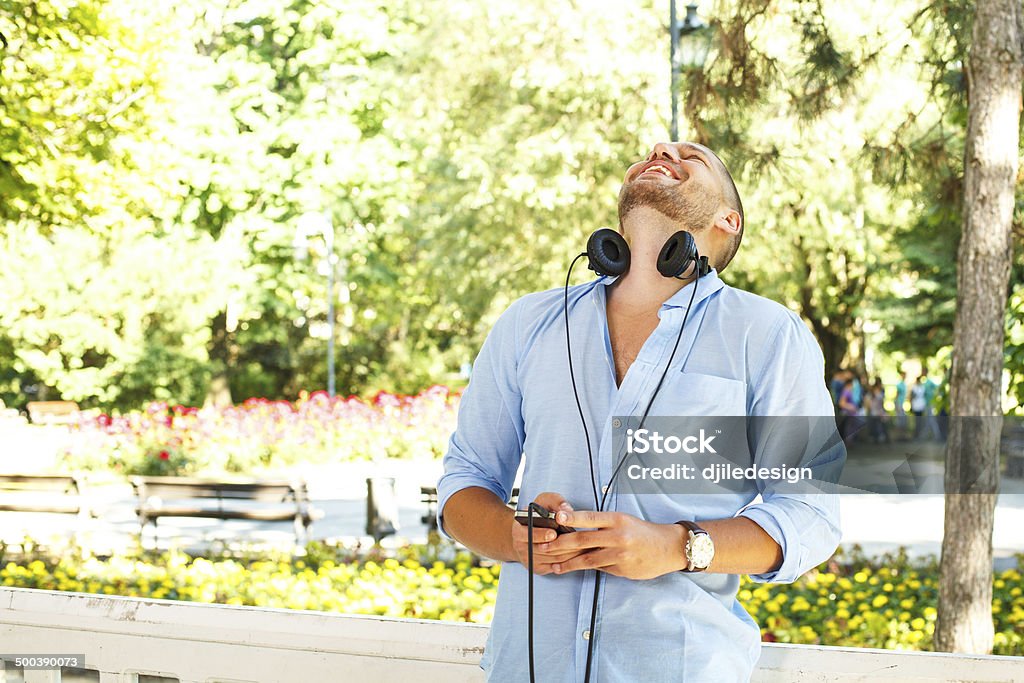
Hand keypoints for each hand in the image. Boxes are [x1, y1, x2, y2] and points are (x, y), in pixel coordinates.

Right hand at [510, 492, 588, 574]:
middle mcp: (521, 546)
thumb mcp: (544, 502)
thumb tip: (566, 509)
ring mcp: (530, 560)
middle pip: (544, 549)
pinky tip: (580, 554)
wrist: (527, 533)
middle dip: (562, 544)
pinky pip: (557, 567)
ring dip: (570, 552)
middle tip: (578, 539)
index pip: (528, 534)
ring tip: (584, 545)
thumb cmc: (538, 515)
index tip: (553, 533)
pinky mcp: (539, 568)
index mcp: (518, 529)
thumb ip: (555, 501)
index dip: (540, 534)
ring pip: (553, 558)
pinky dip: (570, 561)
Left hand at [542, 509, 686, 579]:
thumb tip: (575, 528)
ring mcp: (620, 554)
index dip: (571, 518)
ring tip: (554, 565)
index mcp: (617, 519)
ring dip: (568, 562)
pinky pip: (600, 569)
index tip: (555, 518)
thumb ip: (602, 525)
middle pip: (583, 539)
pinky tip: (573, 569)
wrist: (668, 547)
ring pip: (588, 559)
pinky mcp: (623, 569)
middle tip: (544, 546)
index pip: (589, 517)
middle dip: (560, 544)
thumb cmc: (642, 532)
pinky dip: (585, 569)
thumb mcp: (624, 520)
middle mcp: (618, 536)